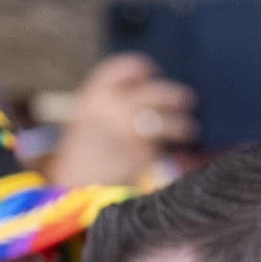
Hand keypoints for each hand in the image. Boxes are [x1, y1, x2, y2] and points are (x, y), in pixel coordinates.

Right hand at [51, 51, 196, 190]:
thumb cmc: (79, 158)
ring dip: (182, 124)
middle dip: (174, 95)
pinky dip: (169, 148)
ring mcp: (127, 131)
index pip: (122, 68)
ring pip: (165, 120)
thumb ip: (109, 107)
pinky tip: (172, 152)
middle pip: (154, 92)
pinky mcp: (141, 155)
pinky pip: (163, 146)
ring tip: (189, 129)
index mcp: (92, 98)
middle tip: (188, 99)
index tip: (153, 71)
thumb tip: (142, 95)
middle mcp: (110, 110)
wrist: (71, 194)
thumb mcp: (84, 123)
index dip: (141, 68)